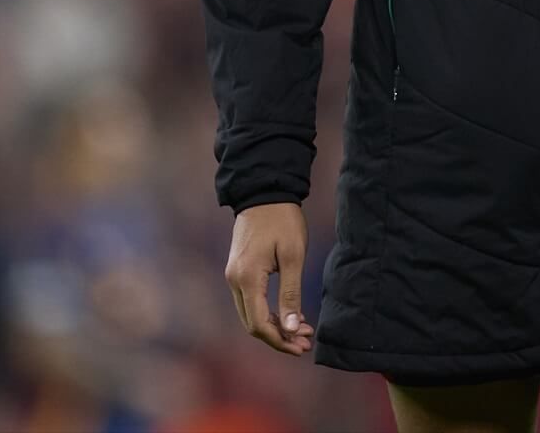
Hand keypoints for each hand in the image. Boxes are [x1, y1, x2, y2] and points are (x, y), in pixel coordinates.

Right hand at [224, 202, 314, 354]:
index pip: (259, 325)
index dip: (280, 340)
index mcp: (247, 279)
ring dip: (275, 326)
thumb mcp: (293, 256)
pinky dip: (268, 312)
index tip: (302, 346)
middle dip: (279, 337)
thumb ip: (291, 294)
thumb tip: (292, 329)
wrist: (264, 192)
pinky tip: (289, 314)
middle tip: (306, 342)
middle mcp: (234, 281)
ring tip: (303, 330)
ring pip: (250, 315)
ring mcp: (233, 276)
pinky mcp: (238, 271)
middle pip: (252, 324)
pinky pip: (250, 301)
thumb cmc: (282, 221)